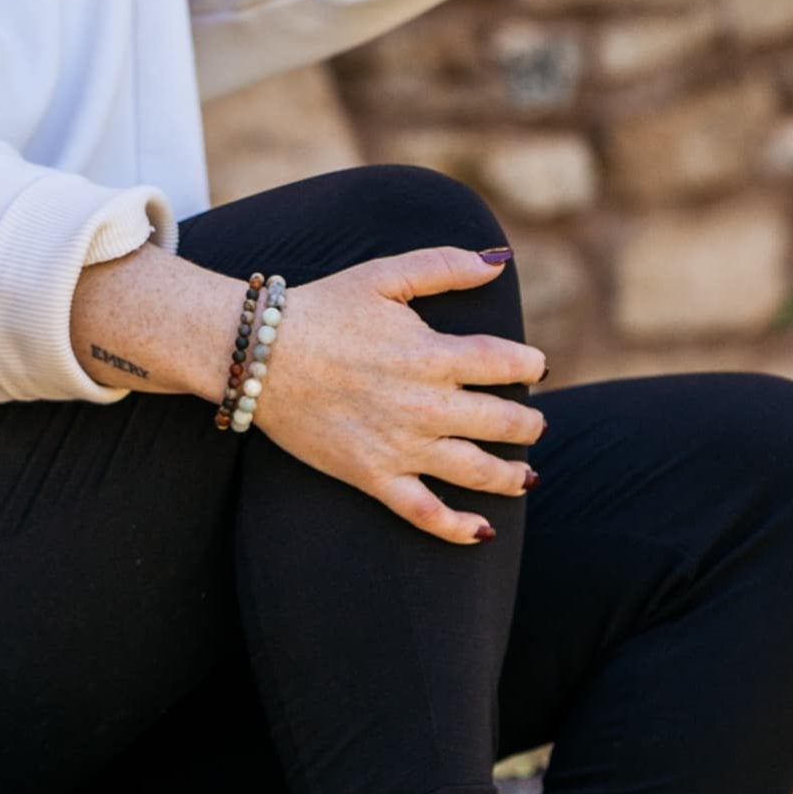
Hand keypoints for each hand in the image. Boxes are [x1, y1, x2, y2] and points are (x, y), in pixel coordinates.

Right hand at [255, 248, 546, 543]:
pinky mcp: (373, 476)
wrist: (259, 358)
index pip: (507, 364)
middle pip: (503, 422)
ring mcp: (401, 446)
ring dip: (512, 477)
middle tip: (533, 425)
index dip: (529, 366)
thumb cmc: (321, 310)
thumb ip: (445, 265)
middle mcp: (426, 405)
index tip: (533, 368)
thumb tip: (499, 261)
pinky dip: (457, 527)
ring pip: (476, 470)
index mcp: (433, 354)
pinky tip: (482, 531)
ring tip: (527, 477)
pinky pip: (424, 512)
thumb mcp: (384, 276)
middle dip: (528, 425)